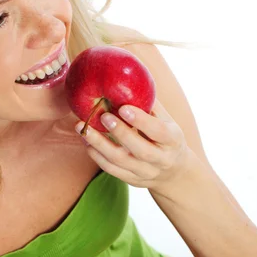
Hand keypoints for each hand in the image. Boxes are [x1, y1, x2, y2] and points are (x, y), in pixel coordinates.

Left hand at [75, 98, 198, 195]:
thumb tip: (131, 76)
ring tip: (83, 128)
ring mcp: (146, 172)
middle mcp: (161, 159)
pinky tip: (86, 142)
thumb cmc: (165, 137)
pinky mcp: (132, 180)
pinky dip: (97, 156)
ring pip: (121, 161)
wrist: (173, 171)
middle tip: (103, 116)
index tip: (124, 107)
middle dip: (120, 132)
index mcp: (172, 140)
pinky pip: (112, 170)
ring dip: (100, 144)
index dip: (141, 120)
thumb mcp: (166, 120)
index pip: (158, 131)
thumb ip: (150, 103)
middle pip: (139, 150)